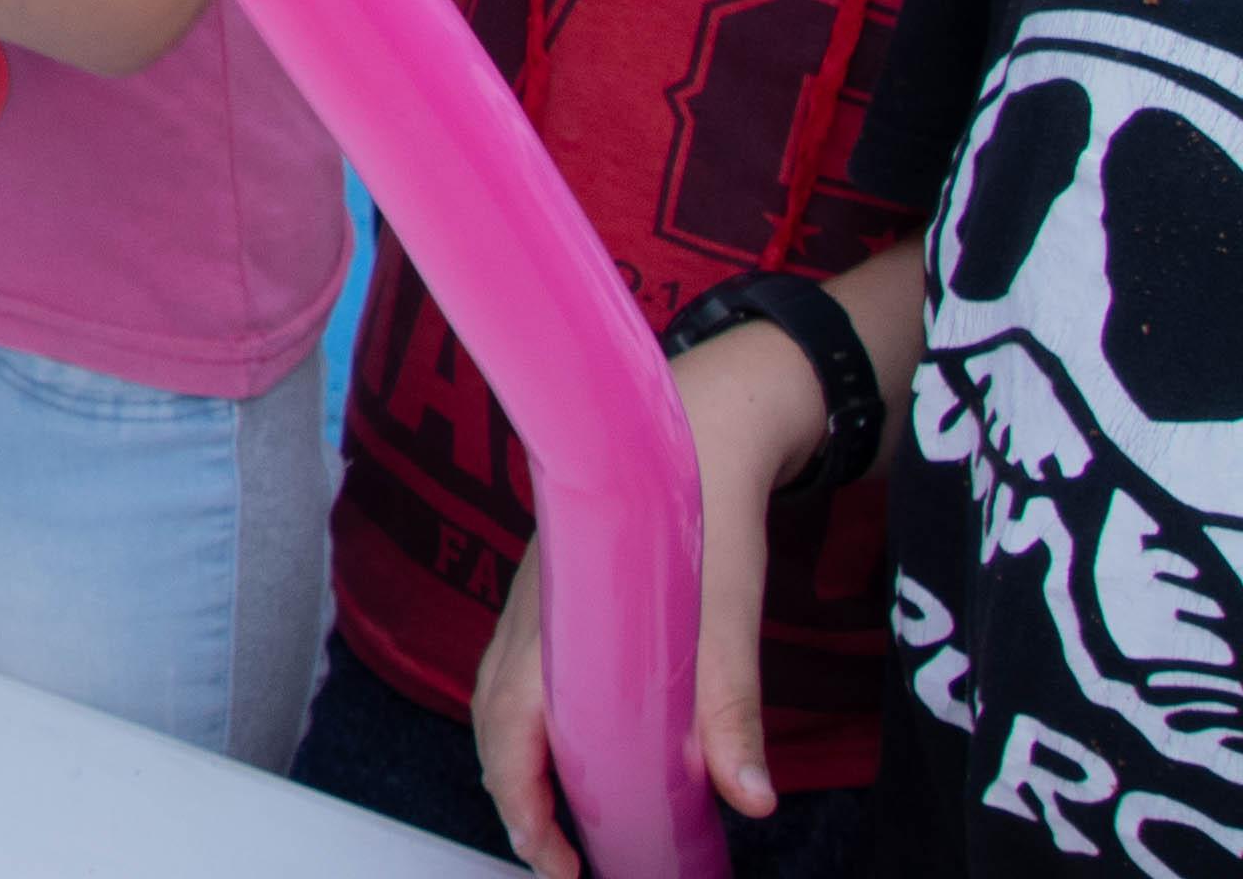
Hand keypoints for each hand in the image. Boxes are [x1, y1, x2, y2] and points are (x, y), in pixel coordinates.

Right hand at [479, 334, 807, 868]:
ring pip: (505, 703)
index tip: (560, 864)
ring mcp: (539, 605)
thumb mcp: (729, 601)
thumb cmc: (706, 498)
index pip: (507, 729)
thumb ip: (729, 701)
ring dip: (526, 770)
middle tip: (567, 865)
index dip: (523, 805)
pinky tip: (586, 753)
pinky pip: (529, 678)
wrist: (704, 409)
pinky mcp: (561, 598)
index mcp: (552, 616)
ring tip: (574, 825)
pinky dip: (541, 732)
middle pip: (493, 726)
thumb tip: (749, 801)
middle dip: (518, 803)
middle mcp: (530, 615)